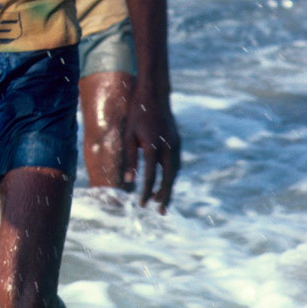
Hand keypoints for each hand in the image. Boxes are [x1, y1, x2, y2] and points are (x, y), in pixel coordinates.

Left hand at [125, 91, 179, 211]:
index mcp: (152, 147)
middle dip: (164, 196)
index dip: (146, 192)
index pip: (149, 176)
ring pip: (175, 172)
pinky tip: (166, 182)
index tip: (142, 205)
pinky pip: (176, 163)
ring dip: (169, 186)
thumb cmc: (137, 114)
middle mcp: (167, 148)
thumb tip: (129, 180)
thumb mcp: (129, 135)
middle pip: (168, 178)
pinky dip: (171, 175)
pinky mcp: (177, 142)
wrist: (154, 95)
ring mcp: (175, 144)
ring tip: (162, 200)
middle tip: (160, 212)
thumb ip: (130, 158)